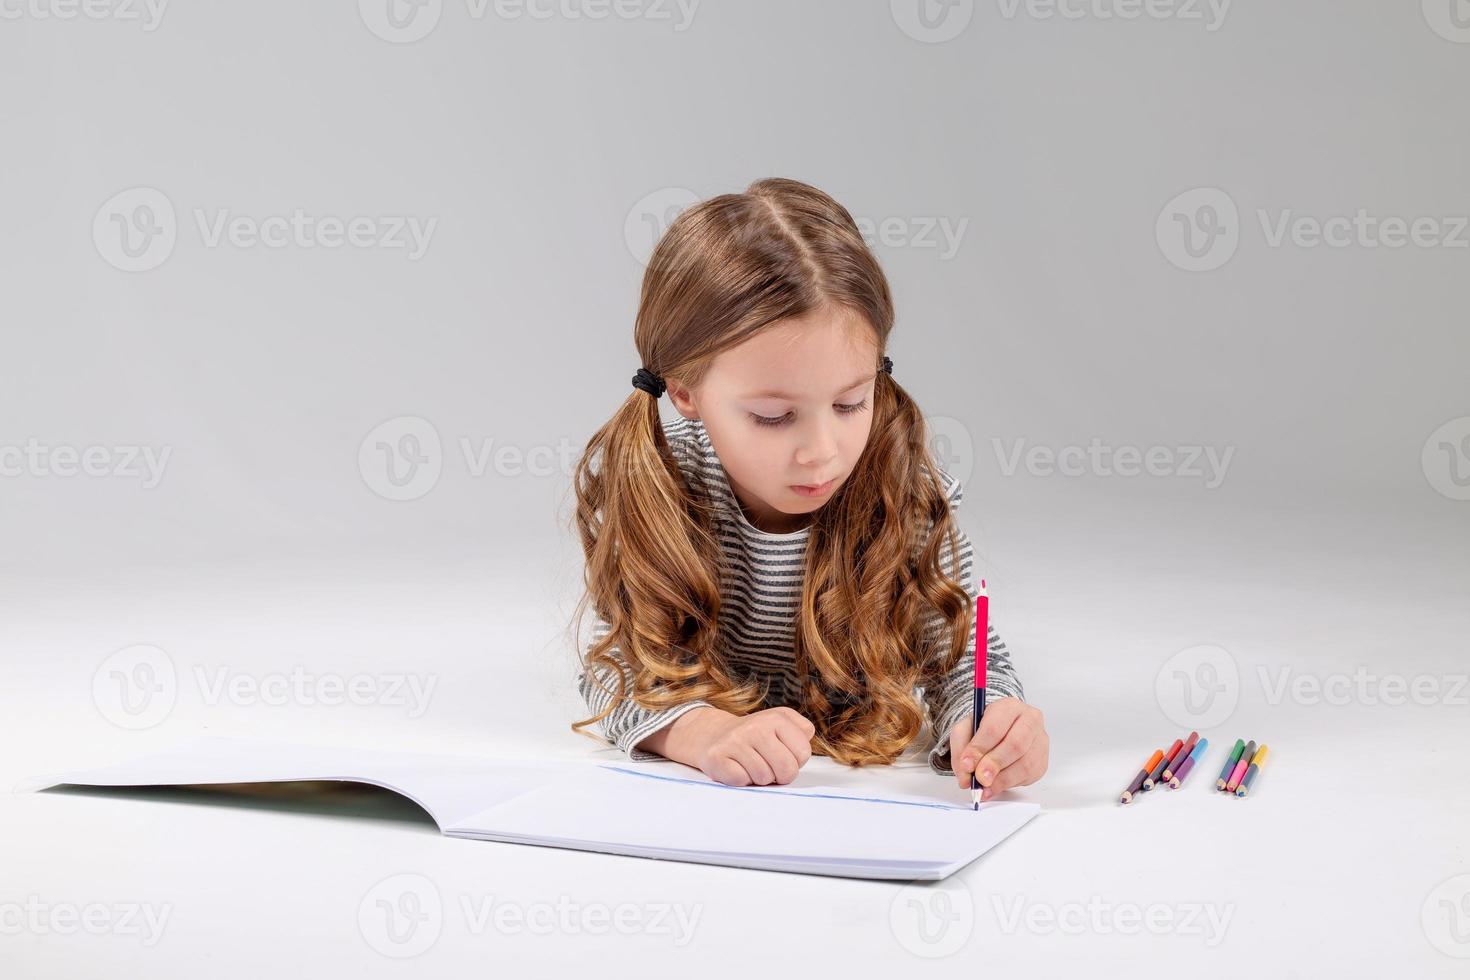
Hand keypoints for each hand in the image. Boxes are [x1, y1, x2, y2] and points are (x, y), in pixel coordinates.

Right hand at [694, 707, 815, 786]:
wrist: (715, 734)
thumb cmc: (755, 736)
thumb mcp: (783, 724)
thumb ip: (802, 734)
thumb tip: (802, 752)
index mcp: (777, 717)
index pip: (803, 752)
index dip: (796, 761)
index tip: (783, 755)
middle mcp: (755, 726)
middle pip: (787, 769)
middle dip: (781, 775)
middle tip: (771, 767)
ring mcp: (734, 741)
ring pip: (764, 777)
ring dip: (760, 778)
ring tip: (751, 765)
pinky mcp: (717, 757)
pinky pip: (742, 781)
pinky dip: (742, 780)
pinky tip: (737, 767)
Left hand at [947, 697, 1047, 798]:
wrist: (1003, 730)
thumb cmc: (985, 728)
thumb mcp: (965, 730)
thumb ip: (961, 750)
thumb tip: (965, 777)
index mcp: (1009, 707)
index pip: (995, 728)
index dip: (980, 748)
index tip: (967, 764)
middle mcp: (1030, 720)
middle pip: (1015, 745)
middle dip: (994, 764)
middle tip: (979, 778)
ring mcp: (1040, 740)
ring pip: (1025, 763)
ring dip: (1002, 779)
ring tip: (985, 787)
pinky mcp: (1043, 760)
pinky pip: (1029, 775)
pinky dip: (1010, 784)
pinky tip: (996, 785)